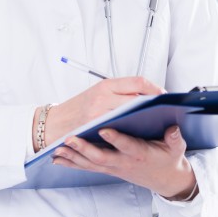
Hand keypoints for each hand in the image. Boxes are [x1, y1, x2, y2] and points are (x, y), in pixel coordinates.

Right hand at [42, 76, 163, 147]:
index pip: (138, 82)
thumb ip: (119, 93)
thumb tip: (144, 96)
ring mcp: (100, 115)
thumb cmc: (77, 109)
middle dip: (154, 105)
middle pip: (139, 99)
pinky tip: (139, 134)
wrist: (53, 124)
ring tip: (154, 122)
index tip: (163, 95)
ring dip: (146, 118)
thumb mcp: (97, 94)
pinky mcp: (97, 130)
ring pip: (132, 115)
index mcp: (105, 85)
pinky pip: (122, 130)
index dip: (155, 89)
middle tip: (164, 110)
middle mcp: (103, 98)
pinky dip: (132, 131)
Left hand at [52, 124, 196, 199]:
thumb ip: (175, 138)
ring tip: (57, 149)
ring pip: (90, 164)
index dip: (115, 139)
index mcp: (140, 153)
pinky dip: (72, 164)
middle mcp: (124, 162)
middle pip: (101, 157)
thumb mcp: (177, 149)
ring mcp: (114, 168)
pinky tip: (58, 159)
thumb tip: (173, 129)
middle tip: (70, 139)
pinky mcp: (108, 169)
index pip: (127, 146)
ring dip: (73, 157)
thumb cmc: (168, 159)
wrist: (165, 180)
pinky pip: (87, 168)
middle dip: (84, 149)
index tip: (104, 129)